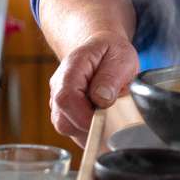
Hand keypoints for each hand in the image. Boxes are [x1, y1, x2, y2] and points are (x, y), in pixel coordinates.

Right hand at [48, 31, 138, 145]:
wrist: (100, 47)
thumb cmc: (110, 52)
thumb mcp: (120, 56)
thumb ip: (111, 77)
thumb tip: (102, 99)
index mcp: (72, 68)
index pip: (66, 98)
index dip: (83, 116)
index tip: (104, 120)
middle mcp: (59, 87)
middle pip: (63, 120)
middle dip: (90, 127)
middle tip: (112, 118)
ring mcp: (59, 102)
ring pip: (68, 129)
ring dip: (90, 130)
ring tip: (109, 115)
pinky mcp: (65, 114)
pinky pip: (74, 132)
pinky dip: (90, 132)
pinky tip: (103, 120)